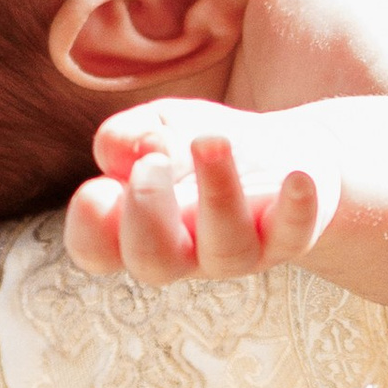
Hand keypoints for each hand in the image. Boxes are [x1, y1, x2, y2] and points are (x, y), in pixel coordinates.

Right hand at [64, 101, 338, 285]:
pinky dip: (295, 209)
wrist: (282, 153)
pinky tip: (297, 178)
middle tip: (150, 166)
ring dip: (216, 195)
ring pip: (225, 249)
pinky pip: (292, 235)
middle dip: (146, 217)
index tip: (98, 188)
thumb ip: (128, 135)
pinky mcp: (287, 236)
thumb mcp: (158, 125)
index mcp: (136, 227)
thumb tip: (133, 150)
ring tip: (211, 141)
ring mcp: (238, 251)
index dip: (90, 230)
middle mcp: (184, 251)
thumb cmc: (202, 145)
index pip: (97, 250)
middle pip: (155, 263)